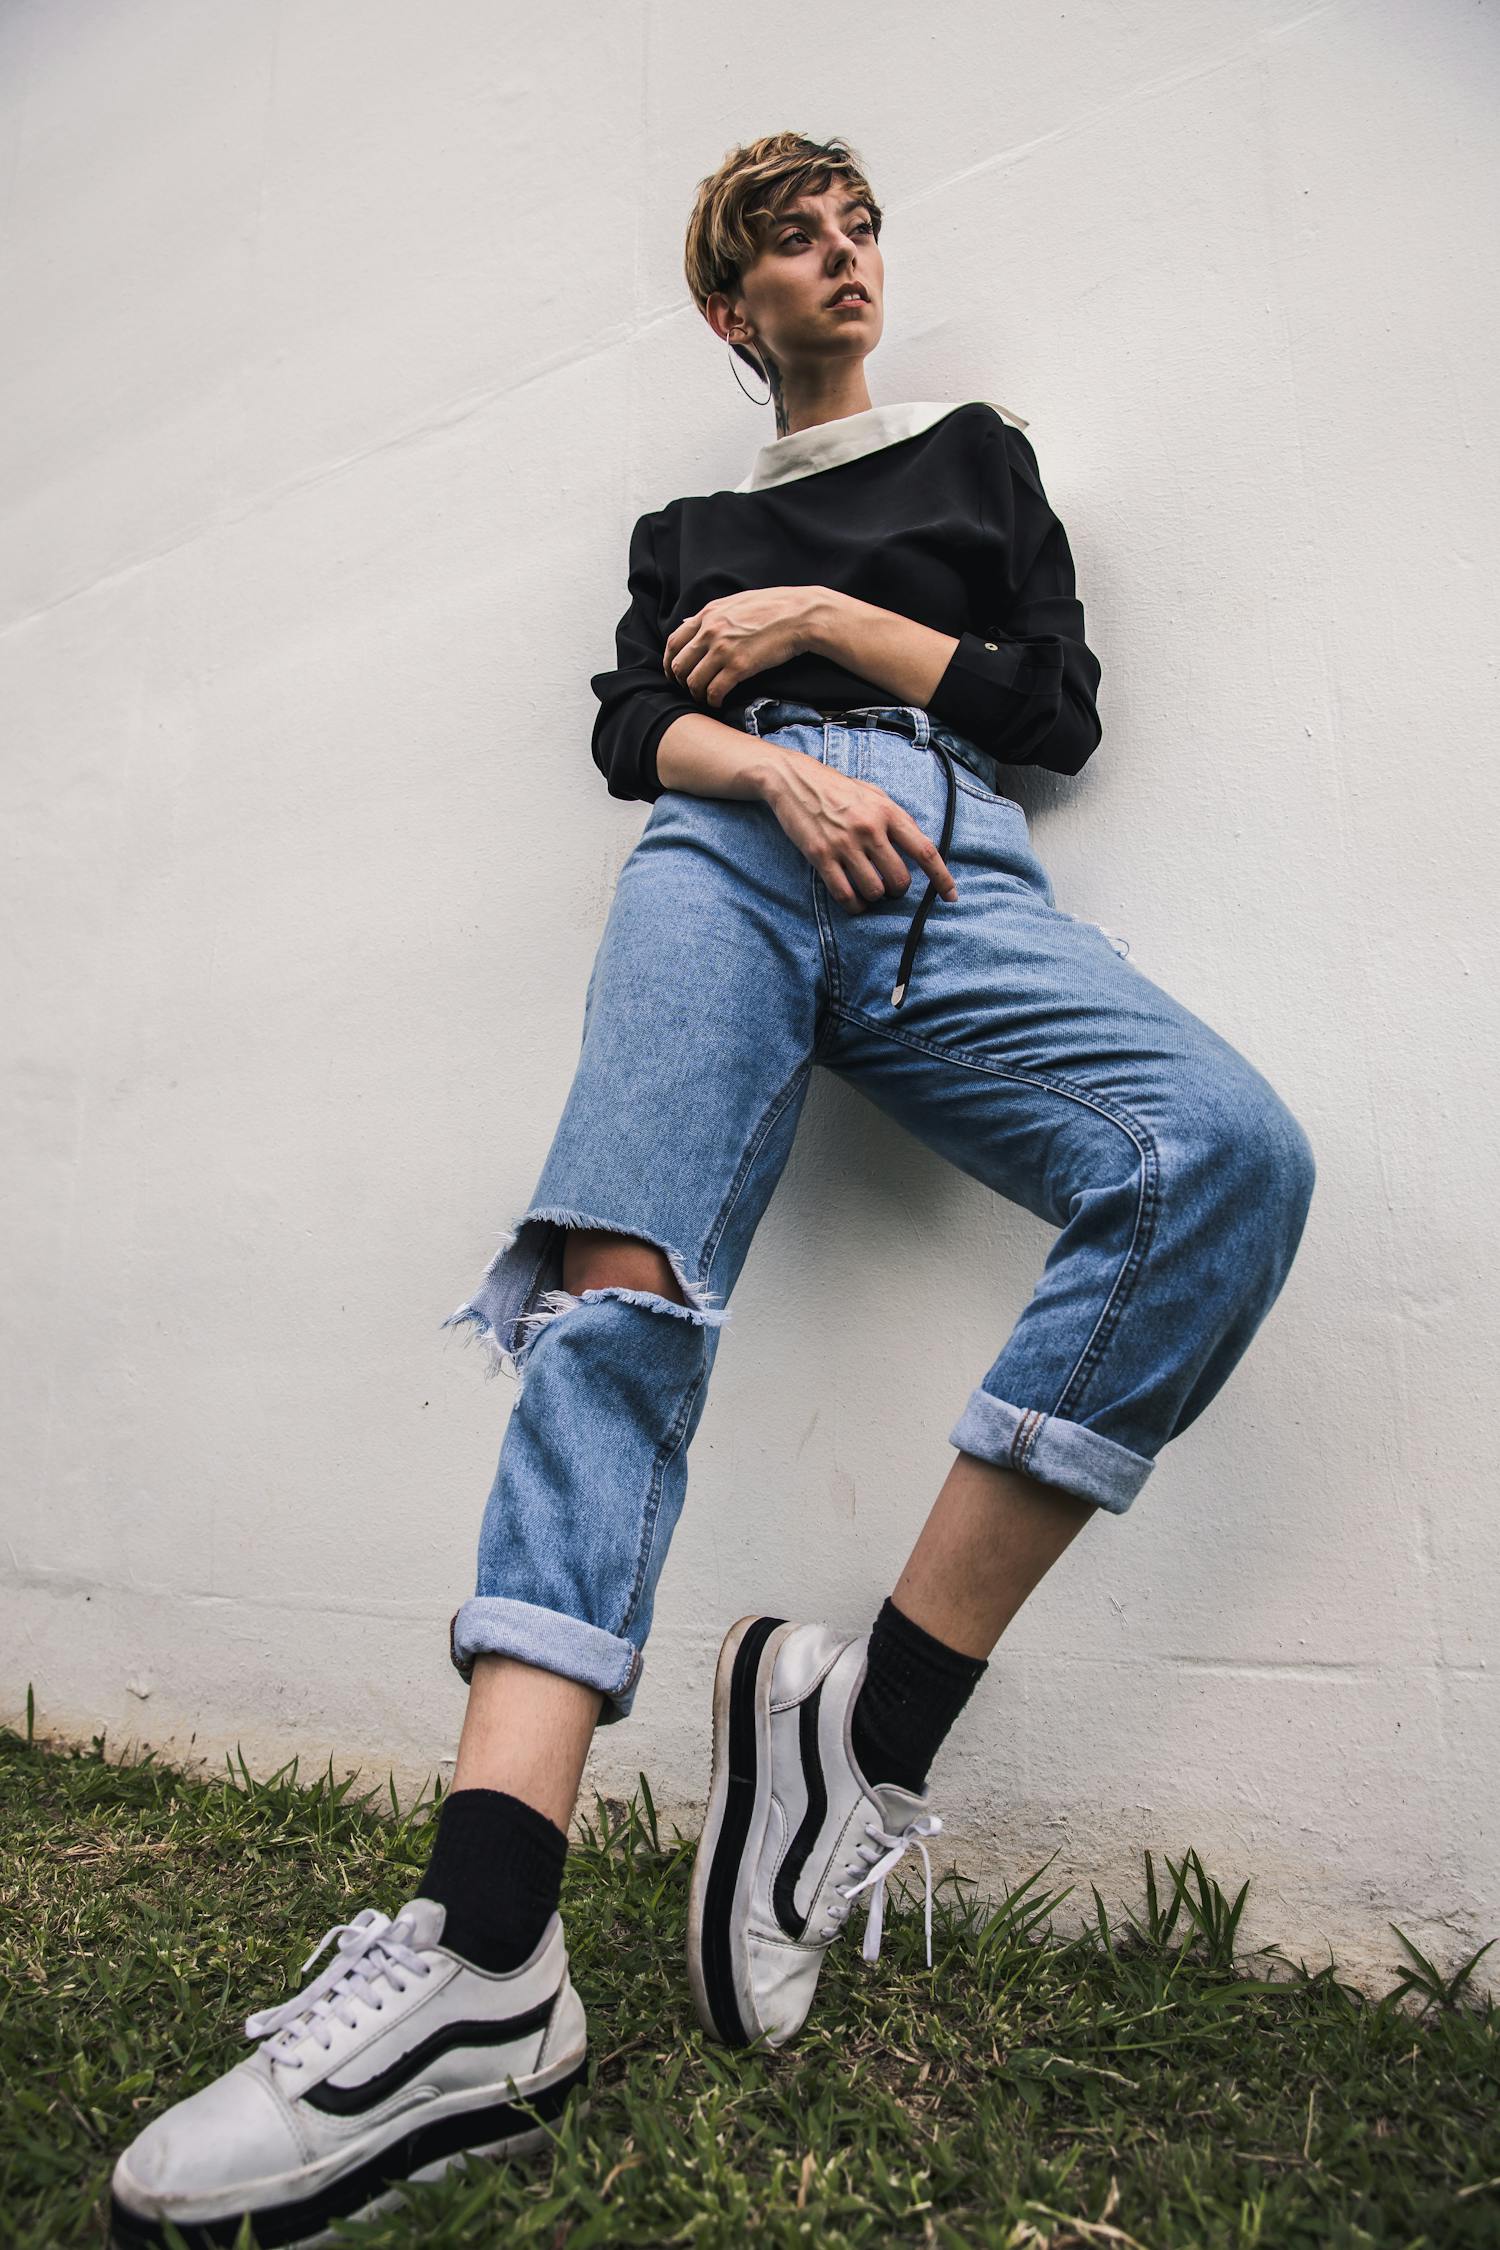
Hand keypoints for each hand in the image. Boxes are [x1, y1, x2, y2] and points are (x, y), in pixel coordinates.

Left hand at [662, 586, 825, 709]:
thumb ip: (711, 615)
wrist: (800, 614)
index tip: (675, 674)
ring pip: (694, 682)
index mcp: (708, 615)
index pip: (674, 643)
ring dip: (697, 695)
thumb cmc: (772, 607)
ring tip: (706, 698)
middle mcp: (710, 632)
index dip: (670, 663)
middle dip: (681, 683)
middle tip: (691, 690)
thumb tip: (689, 622)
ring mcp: (724, 649)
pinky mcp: (739, 666)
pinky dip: (713, 701)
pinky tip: (719, 702)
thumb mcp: (735, 602)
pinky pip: (714, 691)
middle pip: (679, 666)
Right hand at [757, 748, 957, 916]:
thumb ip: (897, 817)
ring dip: (876, 898)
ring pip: (874, 891)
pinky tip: (855, 903)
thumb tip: (919, 843)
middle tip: (891, 887)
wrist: (794, 780)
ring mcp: (844, 844)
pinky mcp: (821, 856)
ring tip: (870, 891)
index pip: (924, 850)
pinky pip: (845, 894)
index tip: (951, 895)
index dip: (942, 877)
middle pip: (899, 878)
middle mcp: (869, 829)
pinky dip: (854, 906)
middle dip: (899, 890)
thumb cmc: (837, 788)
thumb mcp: (874, 794)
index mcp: (887, 812)